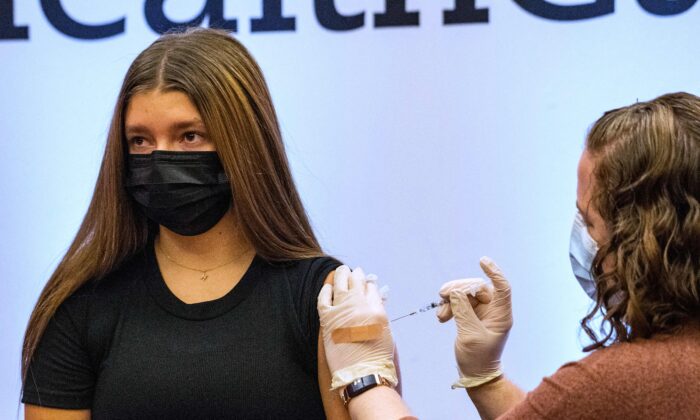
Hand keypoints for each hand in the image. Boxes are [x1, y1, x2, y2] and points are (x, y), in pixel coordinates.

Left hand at [317, 265, 396, 389]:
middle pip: (356, 281)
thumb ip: (380, 313)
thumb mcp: (386, 332)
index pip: (371, 288)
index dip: (369, 284)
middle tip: (355, 271)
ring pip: (340, 284)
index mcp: (376, 309)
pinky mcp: (328, 320)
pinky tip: (327, 287)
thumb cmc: (377, 357)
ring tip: (342, 270)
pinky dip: (325, 291)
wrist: (361, 375)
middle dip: (356, 274)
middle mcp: (360, 306)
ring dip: (342, 275)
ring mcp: (342, 311)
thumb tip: (375, 299)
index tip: (367, 282)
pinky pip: (323, 299)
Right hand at [439, 257, 512, 387]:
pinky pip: (459, 304)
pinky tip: (441, 317)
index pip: (502, 287)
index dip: (494, 272)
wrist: (475, 374)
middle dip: (459, 289)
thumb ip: (463, 310)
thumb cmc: (478, 358)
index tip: (482, 261)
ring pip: (465, 295)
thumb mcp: (470, 334)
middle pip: (477, 288)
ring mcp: (482, 313)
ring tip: (440, 314)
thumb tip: (455, 292)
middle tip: (442, 294)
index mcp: (501, 315)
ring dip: (451, 300)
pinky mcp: (471, 316)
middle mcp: (493, 311)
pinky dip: (449, 308)